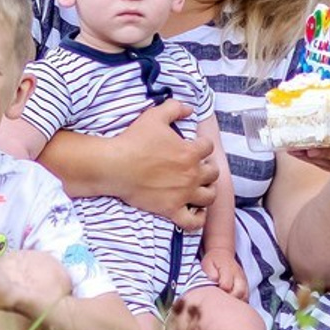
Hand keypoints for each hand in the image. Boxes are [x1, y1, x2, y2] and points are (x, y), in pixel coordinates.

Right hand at [115, 99, 216, 230]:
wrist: (116, 165)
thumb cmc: (135, 140)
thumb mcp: (155, 116)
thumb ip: (175, 108)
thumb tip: (190, 108)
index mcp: (190, 152)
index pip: (208, 147)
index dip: (204, 144)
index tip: (197, 145)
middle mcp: (191, 174)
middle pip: (213, 173)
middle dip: (209, 168)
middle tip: (201, 166)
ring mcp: (183, 194)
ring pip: (209, 197)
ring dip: (208, 191)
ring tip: (201, 187)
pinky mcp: (171, 210)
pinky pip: (193, 221)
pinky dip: (199, 218)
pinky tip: (197, 211)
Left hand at [201, 247, 248, 300]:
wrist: (222, 254)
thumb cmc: (213, 261)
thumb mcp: (207, 263)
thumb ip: (210, 272)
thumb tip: (215, 280)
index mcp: (228, 269)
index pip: (226, 285)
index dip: (220, 291)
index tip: (215, 293)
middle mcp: (238, 274)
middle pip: (239, 291)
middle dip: (231, 299)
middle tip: (222, 301)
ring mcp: (243, 280)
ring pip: (245, 295)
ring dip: (237, 301)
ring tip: (227, 303)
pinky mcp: (246, 284)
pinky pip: (247, 296)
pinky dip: (241, 301)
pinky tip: (233, 303)